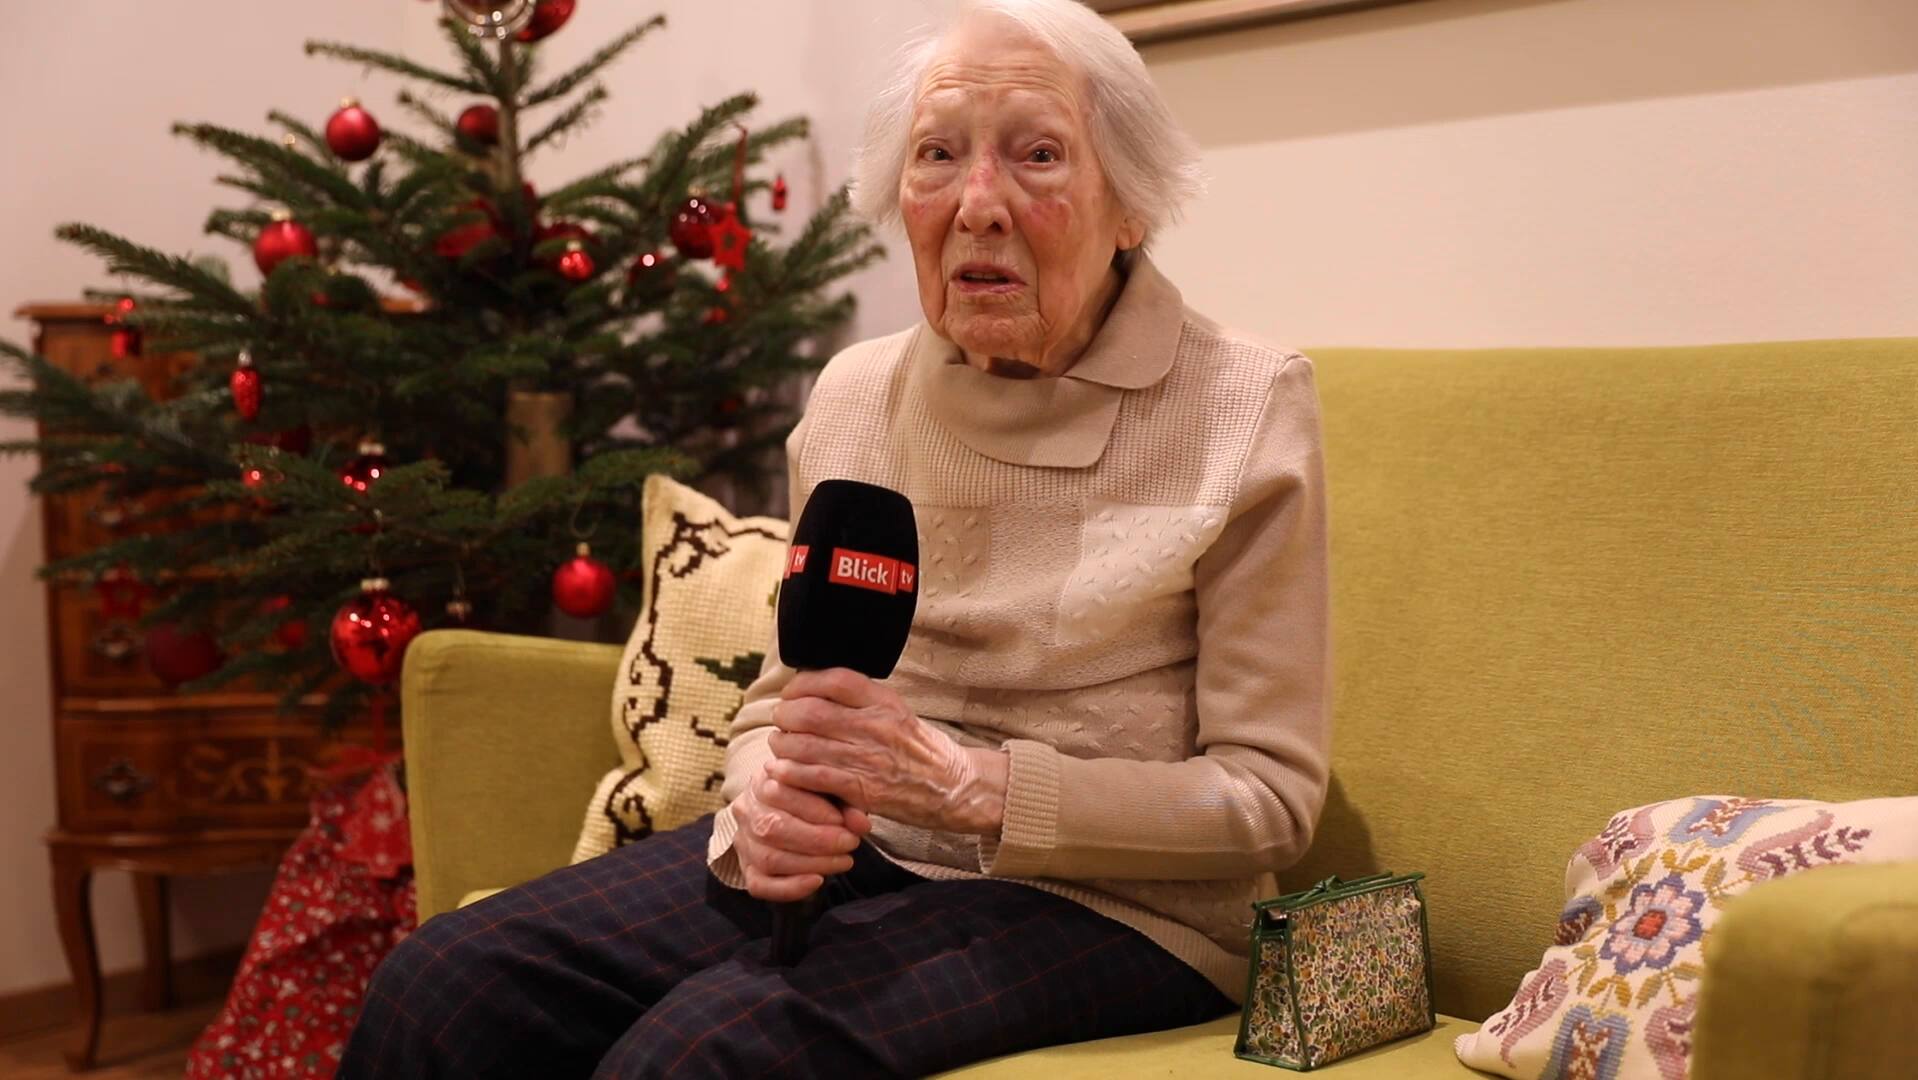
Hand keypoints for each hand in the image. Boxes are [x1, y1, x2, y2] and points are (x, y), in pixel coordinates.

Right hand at [727, 763, 871, 901]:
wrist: (794, 811)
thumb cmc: (816, 796)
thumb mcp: (831, 789)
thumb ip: (846, 802)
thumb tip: (862, 824)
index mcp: (762, 781)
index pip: (779, 793)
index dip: (814, 810)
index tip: (844, 820)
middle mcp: (746, 810)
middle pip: (772, 829)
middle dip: (817, 840)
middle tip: (850, 843)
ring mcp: (743, 842)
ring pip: (768, 858)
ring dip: (811, 863)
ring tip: (844, 860)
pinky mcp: (747, 870)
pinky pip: (759, 886)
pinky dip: (789, 888)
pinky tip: (817, 881)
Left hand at [767, 668, 1007, 835]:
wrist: (955, 788)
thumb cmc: (922, 751)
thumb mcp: (898, 712)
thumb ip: (863, 701)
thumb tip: (819, 688)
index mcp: (884, 702)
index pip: (834, 679)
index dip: (803, 683)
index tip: (792, 693)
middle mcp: (875, 726)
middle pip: (811, 711)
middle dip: (785, 715)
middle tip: (781, 721)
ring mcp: (868, 758)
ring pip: (806, 744)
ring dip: (783, 745)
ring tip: (780, 746)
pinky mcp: (864, 790)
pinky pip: (814, 777)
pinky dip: (791, 773)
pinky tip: (783, 771)